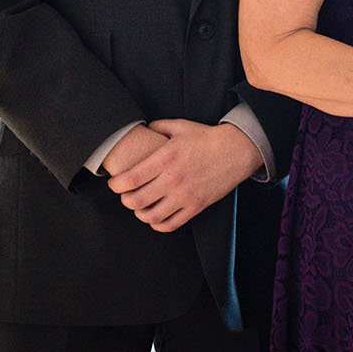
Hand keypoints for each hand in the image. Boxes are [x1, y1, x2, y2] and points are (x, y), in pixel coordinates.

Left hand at [105, 119, 262, 232]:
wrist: (237, 149)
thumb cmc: (208, 138)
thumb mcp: (181, 126)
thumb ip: (159, 127)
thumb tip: (143, 129)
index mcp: (166, 158)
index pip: (130, 179)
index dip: (116, 185)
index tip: (115, 183)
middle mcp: (173, 178)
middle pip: (136, 201)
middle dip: (126, 200)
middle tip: (127, 195)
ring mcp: (185, 194)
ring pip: (151, 216)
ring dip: (140, 213)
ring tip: (141, 206)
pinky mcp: (196, 205)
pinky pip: (170, 224)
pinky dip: (158, 224)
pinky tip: (156, 216)